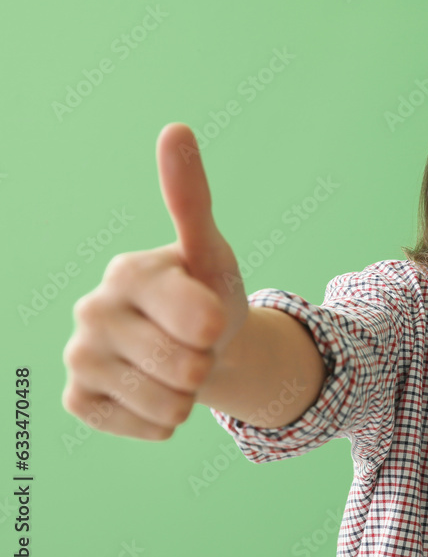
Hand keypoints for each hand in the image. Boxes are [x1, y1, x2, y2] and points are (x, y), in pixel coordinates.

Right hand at [62, 123, 248, 439]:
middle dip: (207, 362)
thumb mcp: (211, 251)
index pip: (200, 320)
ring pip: (167, 403)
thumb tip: (176, 129)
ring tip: (179, 367)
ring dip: (190, 395)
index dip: (219, 325)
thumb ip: (192, 198)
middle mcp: (92, 310)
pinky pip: (144, 427)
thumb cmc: (207, 292)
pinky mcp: (79, 398)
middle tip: (196, 343)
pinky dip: (165, 420)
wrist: (198, 346)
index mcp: (128, 272)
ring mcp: (80, 357)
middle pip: (188, 367)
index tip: (214, 315)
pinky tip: (157, 392)